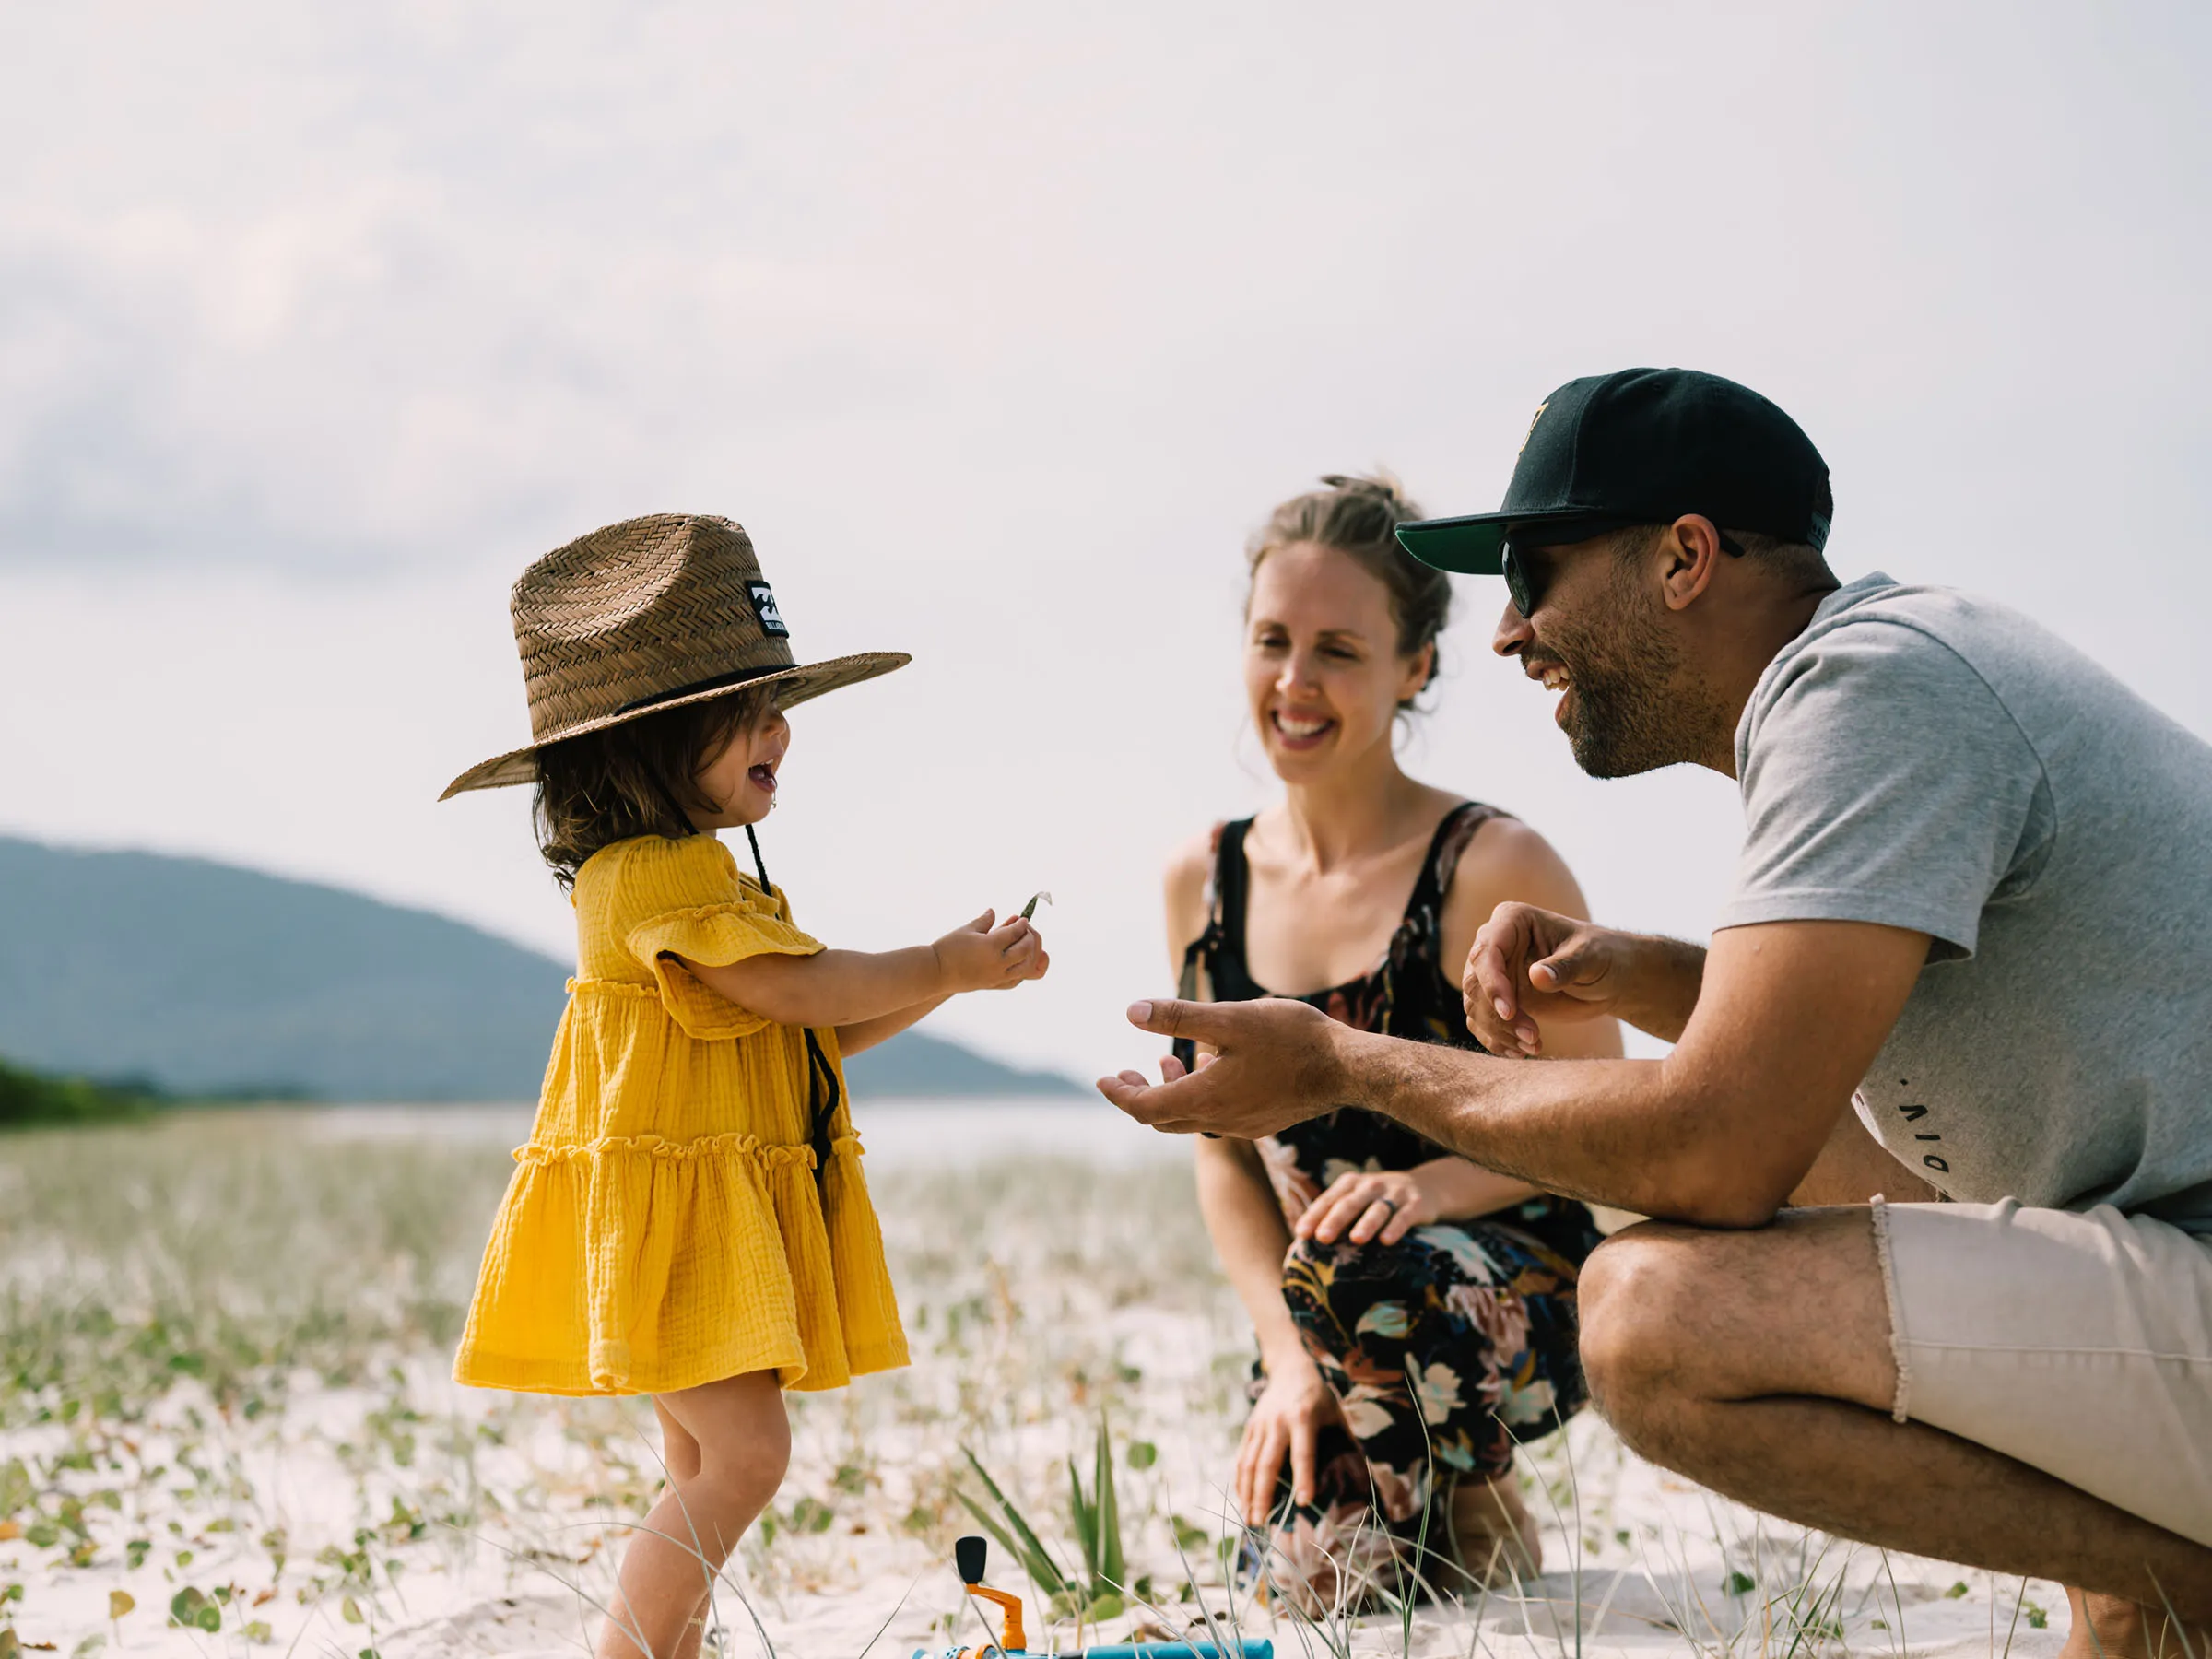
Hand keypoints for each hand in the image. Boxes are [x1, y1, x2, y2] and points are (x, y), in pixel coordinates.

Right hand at [933, 910, 1045, 992]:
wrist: (935, 972)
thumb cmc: (948, 948)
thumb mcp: (966, 930)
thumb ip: (984, 921)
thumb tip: (993, 911)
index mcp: (991, 945)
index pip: (1015, 932)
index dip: (1021, 924)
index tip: (1022, 919)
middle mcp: (998, 962)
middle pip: (1025, 949)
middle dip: (1029, 937)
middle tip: (1025, 931)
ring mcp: (997, 976)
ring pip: (1026, 967)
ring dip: (1030, 954)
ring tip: (1025, 945)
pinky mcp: (993, 985)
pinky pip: (1016, 980)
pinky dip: (1022, 970)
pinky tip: (1019, 961)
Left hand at [1097, 998, 1357, 1138]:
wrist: (1348, 1069)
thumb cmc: (1292, 1039)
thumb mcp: (1230, 1019)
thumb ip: (1179, 1017)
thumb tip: (1130, 1011)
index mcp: (1205, 1098)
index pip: (1144, 1107)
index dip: (1118, 1094)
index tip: (1102, 1079)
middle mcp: (1220, 1120)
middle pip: (1163, 1119)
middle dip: (1139, 1095)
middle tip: (1125, 1072)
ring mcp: (1244, 1125)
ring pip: (1191, 1118)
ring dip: (1172, 1092)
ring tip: (1169, 1059)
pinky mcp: (1263, 1121)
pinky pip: (1217, 1116)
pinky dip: (1200, 1096)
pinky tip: (1213, 1065)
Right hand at [1235, 1354, 1342, 1524]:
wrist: (1290, 1368)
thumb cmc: (1320, 1396)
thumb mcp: (1336, 1414)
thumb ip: (1343, 1443)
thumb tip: (1358, 1479)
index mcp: (1303, 1417)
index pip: (1303, 1453)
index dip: (1303, 1478)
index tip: (1304, 1502)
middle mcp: (1277, 1421)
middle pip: (1267, 1463)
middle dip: (1263, 1494)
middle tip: (1261, 1521)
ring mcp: (1260, 1424)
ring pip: (1249, 1462)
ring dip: (1247, 1492)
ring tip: (1249, 1517)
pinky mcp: (1250, 1427)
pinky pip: (1242, 1456)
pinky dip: (1240, 1479)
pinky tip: (1242, 1498)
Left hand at [1293, 1167, 1436, 1246]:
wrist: (1425, 1187)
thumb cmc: (1379, 1200)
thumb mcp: (1359, 1199)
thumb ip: (1339, 1215)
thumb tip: (1308, 1244)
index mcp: (1351, 1183)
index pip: (1329, 1199)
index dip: (1314, 1215)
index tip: (1301, 1233)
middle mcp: (1370, 1185)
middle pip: (1350, 1203)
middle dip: (1335, 1220)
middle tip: (1322, 1237)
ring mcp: (1394, 1193)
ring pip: (1377, 1208)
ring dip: (1366, 1223)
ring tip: (1355, 1239)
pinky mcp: (1415, 1204)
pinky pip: (1404, 1216)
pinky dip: (1395, 1227)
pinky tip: (1386, 1240)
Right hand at [1463, 902, 1637, 1056]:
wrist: (1609, 978)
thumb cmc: (1602, 956)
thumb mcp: (1591, 957)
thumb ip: (1565, 966)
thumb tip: (1537, 976)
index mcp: (1512, 921)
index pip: (1486, 951)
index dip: (1492, 983)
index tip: (1509, 1012)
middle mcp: (1495, 945)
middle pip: (1474, 982)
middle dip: (1497, 1015)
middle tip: (1531, 1037)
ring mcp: (1494, 973)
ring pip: (1474, 1006)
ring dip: (1499, 1031)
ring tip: (1533, 1045)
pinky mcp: (1498, 999)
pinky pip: (1481, 1022)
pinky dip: (1497, 1040)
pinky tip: (1521, 1051)